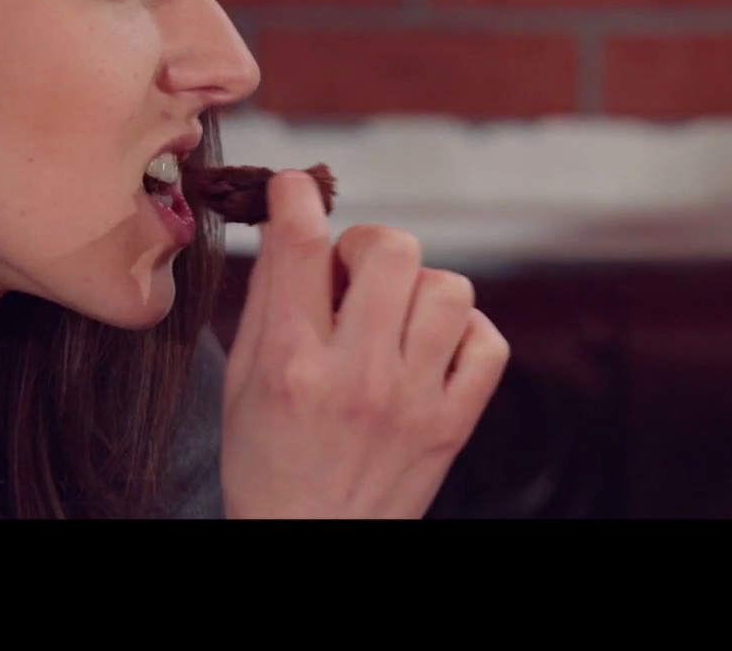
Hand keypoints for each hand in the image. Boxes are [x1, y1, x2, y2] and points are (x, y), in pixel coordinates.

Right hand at [219, 170, 507, 517]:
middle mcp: (357, 376)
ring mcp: (413, 400)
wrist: (311, 543)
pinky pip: (489, 341)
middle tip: (357, 274)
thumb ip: (268, 302)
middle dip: (371, 245)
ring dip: (421, 289)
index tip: (299, 189)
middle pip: (393, 250)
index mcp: (292, 364)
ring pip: (449, 288)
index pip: (299, 248)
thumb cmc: (269, 462)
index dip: (298, 198)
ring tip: (397, 317)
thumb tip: (290, 223)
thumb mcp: (242, 383)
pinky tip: (433, 348)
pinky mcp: (454, 423)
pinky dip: (466, 333)